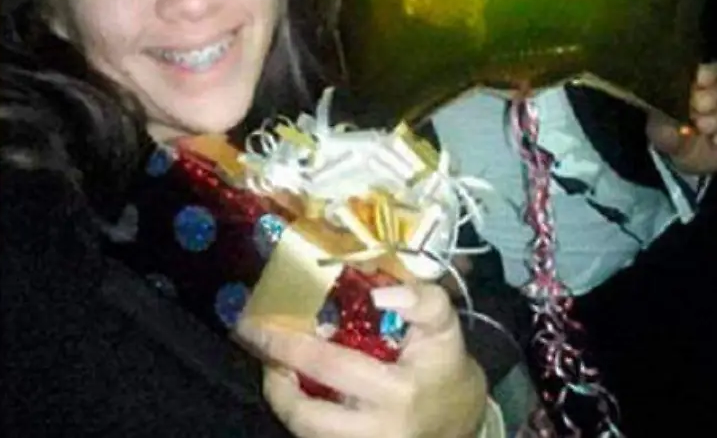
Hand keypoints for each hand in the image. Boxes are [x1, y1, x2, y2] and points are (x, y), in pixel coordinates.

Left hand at [236, 283, 487, 437]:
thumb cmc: (444, 365)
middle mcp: (380, 429)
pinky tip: (292, 389)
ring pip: (306, 433)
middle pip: (307, 415)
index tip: (261, 325)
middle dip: (274, 377)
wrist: (460, 419)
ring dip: (282, 400)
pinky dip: (298, 414)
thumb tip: (380, 292)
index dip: (290, 347)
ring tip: (274, 367)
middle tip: (256, 342)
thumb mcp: (445, 327)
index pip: (332, 367)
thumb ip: (423, 301)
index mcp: (400, 391)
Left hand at [646, 61, 716, 174]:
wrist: (675, 156)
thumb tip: (671, 97)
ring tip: (702, 127)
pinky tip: (716, 142)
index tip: (699, 80)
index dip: (712, 72)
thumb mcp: (660, 115)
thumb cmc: (668, 127)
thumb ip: (666, 104)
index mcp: (707, 82)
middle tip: (698, 107)